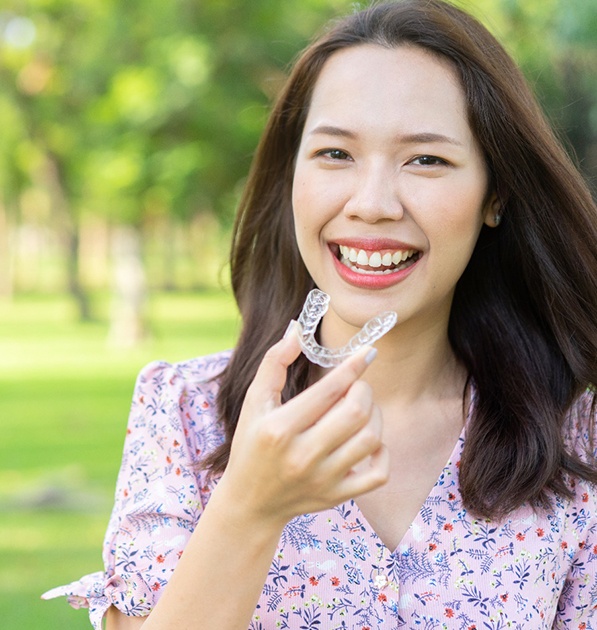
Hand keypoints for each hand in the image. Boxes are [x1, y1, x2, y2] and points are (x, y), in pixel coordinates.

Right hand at [217, 322, 388, 527]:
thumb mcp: (254, 402)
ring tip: (361, 410)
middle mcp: (302, 456)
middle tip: (356, 386)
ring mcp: (322, 480)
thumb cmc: (251, 444)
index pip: (328, 390)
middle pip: (356, 412)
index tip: (368, 351)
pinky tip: (369, 442)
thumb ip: (273, 362)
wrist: (250, 502)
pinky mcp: (337, 496)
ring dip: (374, 415)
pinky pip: (378, 473)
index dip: (353, 366)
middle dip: (363, 390)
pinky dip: (381, 452)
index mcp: (279, 429)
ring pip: (371, 438)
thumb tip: (297, 329)